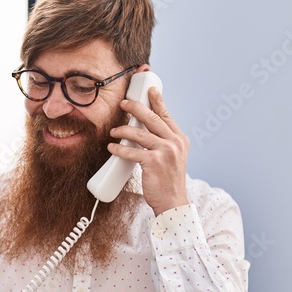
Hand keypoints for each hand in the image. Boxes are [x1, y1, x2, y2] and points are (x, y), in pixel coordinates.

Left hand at [108, 87, 189, 216]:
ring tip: (113, 131)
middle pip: (152, 118)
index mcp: (179, 139)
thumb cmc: (168, 181)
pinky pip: (132, 151)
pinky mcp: (153, 162)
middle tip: (123, 104)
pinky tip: (112, 147)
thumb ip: (163, 143)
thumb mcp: (172, 157)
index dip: (157, 101)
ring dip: (123, 130)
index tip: (149, 89)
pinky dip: (119, 149)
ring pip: (139, 133)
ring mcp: (165, 152)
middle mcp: (174, 142)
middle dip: (135, 108)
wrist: (172, 202)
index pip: (166, 115)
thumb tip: (146, 130)